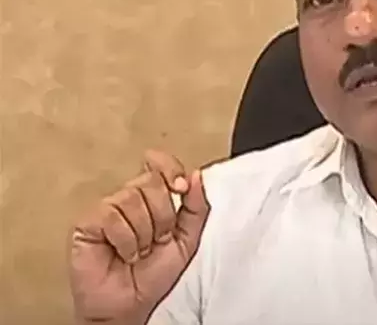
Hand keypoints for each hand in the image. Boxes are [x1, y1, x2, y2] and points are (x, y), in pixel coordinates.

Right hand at [69, 150, 209, 324]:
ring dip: (144, 233)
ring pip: (132, 199)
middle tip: (157, 240)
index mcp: (153, 199)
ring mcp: (107, 209)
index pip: (161, 165)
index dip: (170, 169)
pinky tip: (124, 254)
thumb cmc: (154, 275)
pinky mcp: (87, 222)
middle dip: (163, 217)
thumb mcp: (187, 240)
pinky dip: (125, 240)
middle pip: (151, 182)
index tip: (180, 186)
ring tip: (139, 251)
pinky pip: (112, 216)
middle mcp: (129, 199)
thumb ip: (196, 208)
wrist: (131, 305)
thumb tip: (196, 175)